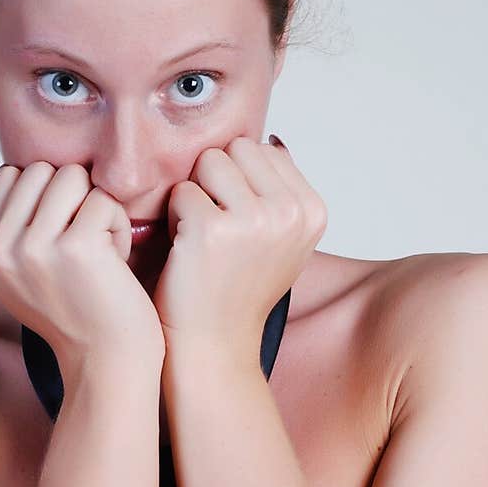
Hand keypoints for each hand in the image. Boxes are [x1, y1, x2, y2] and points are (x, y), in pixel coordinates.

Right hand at [0, 162, 165, 375]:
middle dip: (71, 200)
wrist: (106, 359)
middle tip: (82, 249)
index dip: (45, 198)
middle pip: (41, 169)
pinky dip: (118, 226)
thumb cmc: (75, 306)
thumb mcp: (22, 266)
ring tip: (97, 252)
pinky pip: (103, 200)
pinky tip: (114, 263)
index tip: (57, 243)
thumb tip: (23, 164)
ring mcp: (32, 248)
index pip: (11, 174)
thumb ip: (12, 219)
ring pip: (72, 176)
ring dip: (95, 209)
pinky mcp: (75, 248)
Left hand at [152, 135, 326, 360]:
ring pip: (208, 162)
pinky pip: (181, 191)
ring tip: (202, 237)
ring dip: (195, 194)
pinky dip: (175, 218)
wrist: (214, 344)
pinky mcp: (212, 229)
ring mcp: (255, 219)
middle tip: (217, 229)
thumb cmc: (239, 290)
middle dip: (217, 181)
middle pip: (237, 148)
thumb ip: (282, 190)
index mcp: (313, 210)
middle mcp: (291, 213)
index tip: (240, 225)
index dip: (240, 182)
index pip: (264, 150)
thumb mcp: (281, 239)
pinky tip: (186, 251)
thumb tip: (272, 141)